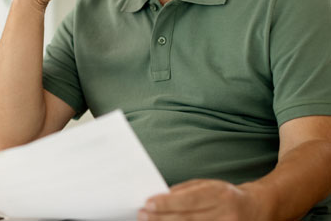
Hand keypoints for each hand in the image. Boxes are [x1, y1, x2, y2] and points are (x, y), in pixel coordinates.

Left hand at [138, 179, 264, 220]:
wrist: (259, 209)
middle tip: (142, 215)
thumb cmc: (226, 195)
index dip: (167, 203)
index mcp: (221, 195)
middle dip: (161, 218)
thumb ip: (184, 191)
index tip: (147, 203)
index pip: (190, 200)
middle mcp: (226, 215)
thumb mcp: (208, 185)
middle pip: (188, 219)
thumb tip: (160, 199)